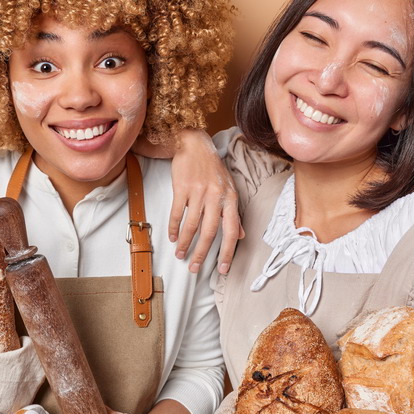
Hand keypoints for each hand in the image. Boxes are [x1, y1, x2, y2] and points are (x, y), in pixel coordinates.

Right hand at [167, 129, 242, 274]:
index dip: (227, 252)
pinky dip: (174, 227)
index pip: (231, 231)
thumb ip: (234, 214)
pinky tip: (172, 237)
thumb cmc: (213, 169)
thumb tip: (241, 236)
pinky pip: (177, 212)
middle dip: (201, 253)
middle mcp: (216, 196)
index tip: (223, 269)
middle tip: (194, 268)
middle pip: (209, 231)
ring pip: (191, 225)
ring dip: (185, 243)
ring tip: (181, 255)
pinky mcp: (182, 187)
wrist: (195, 144)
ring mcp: (198, 191)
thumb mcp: (229, 189)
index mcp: (230, 199)